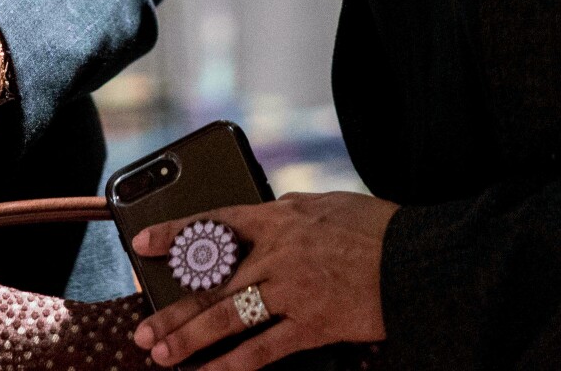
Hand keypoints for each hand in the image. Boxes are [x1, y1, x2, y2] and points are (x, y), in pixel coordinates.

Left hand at [130, 191, 397, 368]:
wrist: (418, 257)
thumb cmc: (376, 228)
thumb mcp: (324, 205)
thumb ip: (286, 215)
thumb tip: (259, 221)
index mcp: (278, 216)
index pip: (214, 223)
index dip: (175, 233)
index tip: (142, 244)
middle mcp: (277, 252)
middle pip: (211, 283)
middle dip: (172, 310)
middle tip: (143, 330)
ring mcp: (292, 290)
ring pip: (228, 317)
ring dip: (191, 339)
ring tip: (162, 355)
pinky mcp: (313, 324)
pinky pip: (265, 349)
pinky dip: (235, 364)